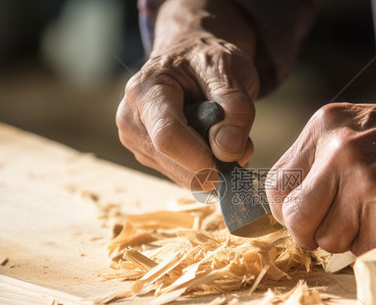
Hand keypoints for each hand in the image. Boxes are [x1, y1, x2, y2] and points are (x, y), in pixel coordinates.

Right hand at [116, 0, 257, 188]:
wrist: (187, 58)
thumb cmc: (206, 59)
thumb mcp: (230, 69)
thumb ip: (235, 106)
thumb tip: (228, 150)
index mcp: (146, 90)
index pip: (168, 136)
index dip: (201, 157)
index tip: (232, 160)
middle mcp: (131, 119)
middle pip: (174, 162)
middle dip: (214, 163)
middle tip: (243, 146)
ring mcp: (136, 141)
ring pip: (180, 174)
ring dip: (212, 166)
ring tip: (227, 136)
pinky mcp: (148, 156)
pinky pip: (182, 175)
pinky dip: (204, 168)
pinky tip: (212, 144)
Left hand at [267, 102, 375, 254]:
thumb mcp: (353, 124)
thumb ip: (318, 156)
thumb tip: (290, 202)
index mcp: (323, 127)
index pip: (276, 185)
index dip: (285, 210)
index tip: (302, 216)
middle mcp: (337, 153)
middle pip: (295, 218)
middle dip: (308, 235)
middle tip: (329, 230)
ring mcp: (363, 183)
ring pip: (328, 241)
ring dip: (346, 240)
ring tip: (370, 218)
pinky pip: (360, 250)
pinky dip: (372, 246)